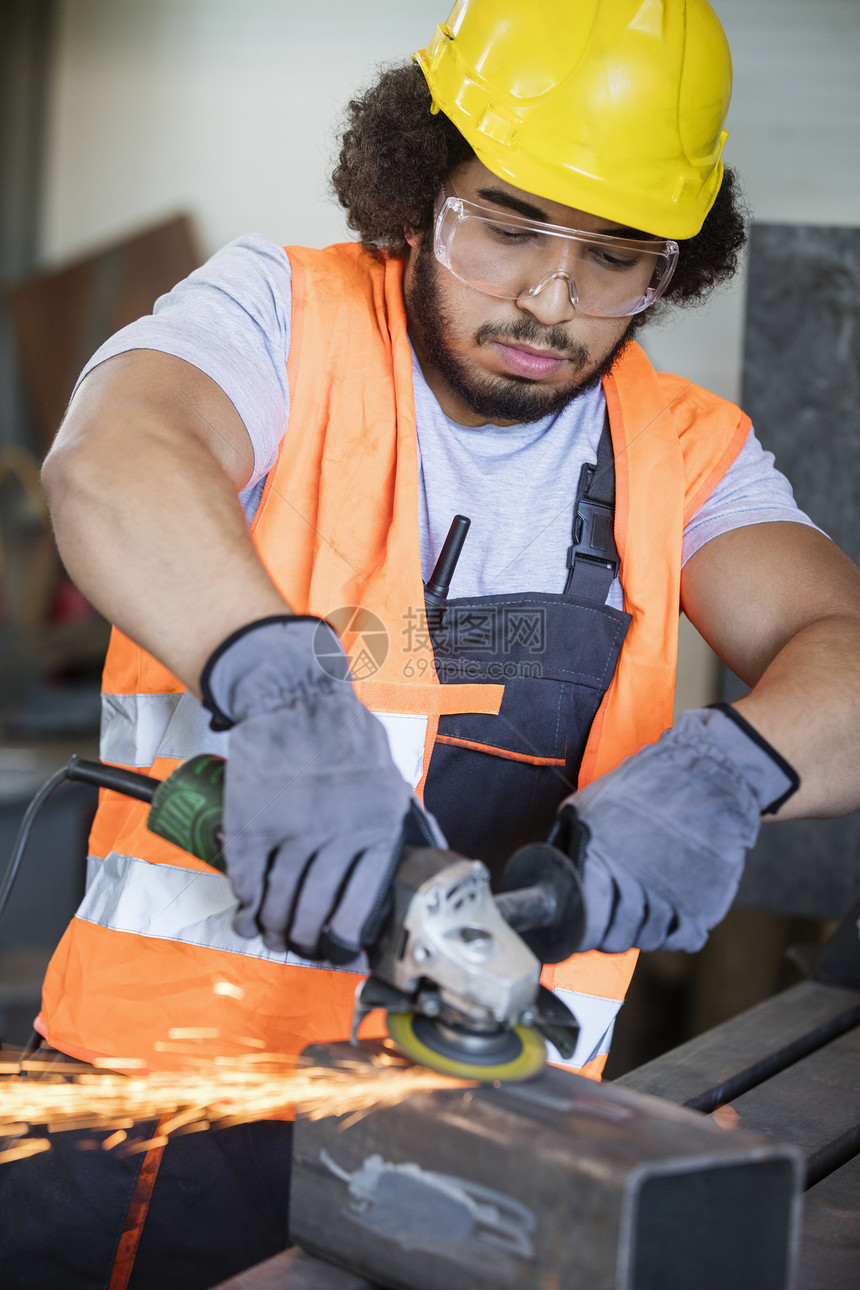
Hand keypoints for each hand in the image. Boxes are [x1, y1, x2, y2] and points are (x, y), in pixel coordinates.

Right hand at [202, 616, 413, 961]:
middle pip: (314, 911)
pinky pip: (246, 876)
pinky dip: (244, 899)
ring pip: (277, 901)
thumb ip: (406, 825)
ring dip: (269, 926)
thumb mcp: (391, 782)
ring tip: (267, 932)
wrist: (296, 698)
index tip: (336, 950)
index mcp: (376, 829)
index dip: (345, 938)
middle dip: (302, 938)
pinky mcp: (251, 821)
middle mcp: (335, 836)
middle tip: (297, 944)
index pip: (361, 905)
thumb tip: (431, 860)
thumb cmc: (347, 739)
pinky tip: (247, 906)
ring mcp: (290, 830)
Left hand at [550, 705, 798, 952]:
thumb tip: (554, 875)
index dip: (581, 928)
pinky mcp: (704, 906)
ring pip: (648, 940)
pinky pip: (682, 938)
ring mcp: (672, 901)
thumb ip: (569, 844)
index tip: (583, 921)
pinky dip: (675, 930)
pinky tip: (669, 906)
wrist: (709, 777)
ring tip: (643, 901)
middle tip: (613, 911)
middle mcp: (636, 888)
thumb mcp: (588, 806)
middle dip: (609, 930)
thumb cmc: (644, 787)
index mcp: (601, 864)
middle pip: (614, 940)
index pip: (585, 925)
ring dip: (642, 928)